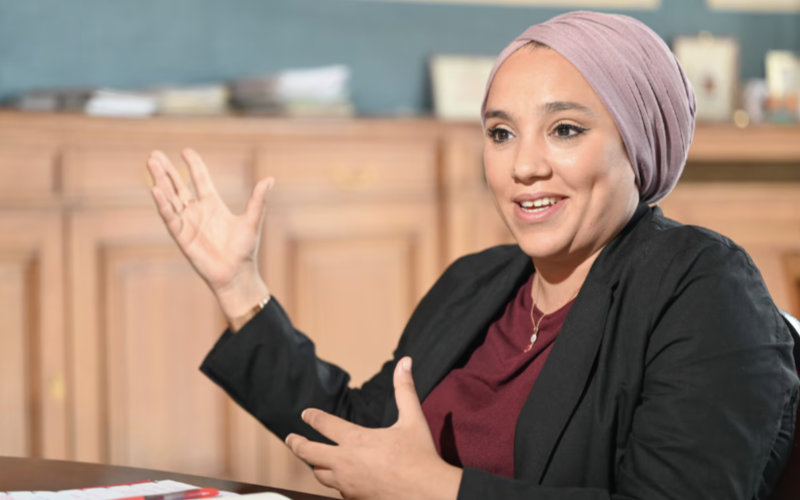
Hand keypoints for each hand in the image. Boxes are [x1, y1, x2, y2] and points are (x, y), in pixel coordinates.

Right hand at [147, 148, 272, 319]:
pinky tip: (156, 189)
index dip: (194, 165)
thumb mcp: (252, 221)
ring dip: (160, 181)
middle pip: (178, 186)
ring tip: (151, 163)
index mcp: (213, 204)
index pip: (200, 179)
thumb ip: (258, 200)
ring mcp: (188, 223)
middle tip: (154, 154)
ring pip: (170, 198)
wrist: (237, 274)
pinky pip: (169, 217)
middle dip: (167, 171)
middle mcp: (197, 211)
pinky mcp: (182, 236)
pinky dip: (163, 204)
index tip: (185, 150)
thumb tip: (270, 179)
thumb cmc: (245, 250)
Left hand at [286, 357, 461, 499]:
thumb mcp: (413, 418)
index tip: (305, 414)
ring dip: (315, 466)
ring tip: (312, 461)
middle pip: (309, 453)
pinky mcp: (355, 499)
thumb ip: (405, 389)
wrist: (428, 493)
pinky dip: (336, 482)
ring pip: (320, 475)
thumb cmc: (420, 455)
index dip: (313, 417)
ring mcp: (347, 484)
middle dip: (297, 444)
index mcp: (356, 440)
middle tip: (291, 439)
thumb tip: (405, 362)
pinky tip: (339, 480)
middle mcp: (345, 463)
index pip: (325, 425)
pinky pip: (337, 491)